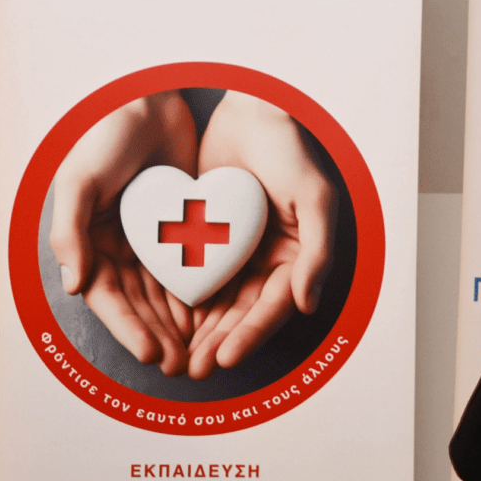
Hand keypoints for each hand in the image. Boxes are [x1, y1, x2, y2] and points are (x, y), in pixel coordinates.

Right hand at [50, 91, 197, 375]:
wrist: (151, 101)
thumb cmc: (107, 137)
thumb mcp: (80, 181)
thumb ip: (70, 234)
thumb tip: (74, 287)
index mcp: (89, 242)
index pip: (110, 298)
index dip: (129, 328)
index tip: (153, 352)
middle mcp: (119, 246)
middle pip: (141, 303)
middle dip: (160, 335)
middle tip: (184, 364)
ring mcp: (152, 238)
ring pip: (167, 292)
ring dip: (182, 323)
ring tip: (202, 351)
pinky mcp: (182, 225)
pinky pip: (192, 266)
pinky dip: (201, 292)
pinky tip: (218, 315)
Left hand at [188, 91, 336, 379]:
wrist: (249, 111)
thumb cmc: (289, 151)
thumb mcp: (315, 198)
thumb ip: (318, 252)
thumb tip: (308, 305)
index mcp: (297, 257)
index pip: (273, 306)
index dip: (250, 333)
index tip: (226, 357)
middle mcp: (268, 260)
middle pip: (242, 312)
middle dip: (219, 342)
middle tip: (194, 369)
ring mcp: (237, 250)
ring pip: (216, 301)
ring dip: (197, 331)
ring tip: (175, 357)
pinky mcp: (207, 236)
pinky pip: (193, 274)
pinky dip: (181, 300)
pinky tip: (162, 321)